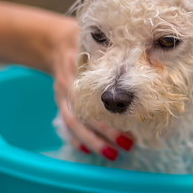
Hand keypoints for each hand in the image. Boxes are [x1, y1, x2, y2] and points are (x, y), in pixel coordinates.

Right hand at [49, 18, 131, 160]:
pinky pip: (65, 123)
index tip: (130, 128)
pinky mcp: (59, 102)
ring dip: (93, 141)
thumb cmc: (81, 39)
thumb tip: (140, 49)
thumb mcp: (93, 38)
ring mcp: (62, 95)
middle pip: (86, 115)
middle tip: (128, 145)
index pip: (94, 98)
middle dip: (107, 133)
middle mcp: (69, 85)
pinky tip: (87, 150)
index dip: (109, 116)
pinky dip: (75, 138)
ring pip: (75, 123)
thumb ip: (110, 47)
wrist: (52, 41)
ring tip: (112, 155)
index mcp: (78, 69)